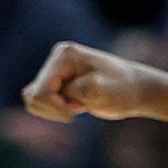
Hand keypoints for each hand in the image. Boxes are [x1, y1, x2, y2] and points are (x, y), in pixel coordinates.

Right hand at [19, 40, 153, 128]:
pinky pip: (37, 102)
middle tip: (80, 107)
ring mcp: (54, 71)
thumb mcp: (106, 90)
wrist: (134, 89)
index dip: (58, 107)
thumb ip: (81, 90)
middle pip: (33, 95)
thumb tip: (62, 91)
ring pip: (32, 99)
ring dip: (52, 111)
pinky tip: (73, 107)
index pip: (42, 91)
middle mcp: (56, 59)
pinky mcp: (55, 83)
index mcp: (64, 55)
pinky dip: (52, 112)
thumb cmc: (123, 89)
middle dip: (55, 109)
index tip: (80, 107)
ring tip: (77, 106)